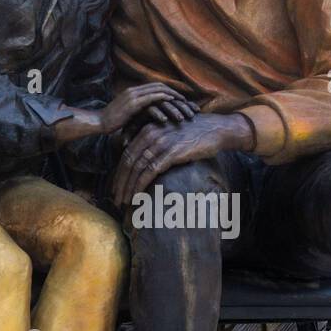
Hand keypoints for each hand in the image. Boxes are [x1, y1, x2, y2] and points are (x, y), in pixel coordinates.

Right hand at [100, 84, 196, 132]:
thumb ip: (141, 111)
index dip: (173, 94)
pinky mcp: (133, 103)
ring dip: (173, 101)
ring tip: (184, 111)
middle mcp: (136, 90)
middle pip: (162, 88)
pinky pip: (152, 101)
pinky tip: (169, 115)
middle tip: (189, 105)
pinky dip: (162, 105)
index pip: (159, 88)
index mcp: (136, 91)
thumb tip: (153, 114)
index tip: (184, 103)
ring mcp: (135, 95)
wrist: (98, 122)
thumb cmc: (113, 121)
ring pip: (160, 93)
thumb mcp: (130, 114)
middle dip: (177, 96)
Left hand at [112, 113, 253, 207]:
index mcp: (147, 130)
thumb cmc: (195, 134)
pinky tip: (136, 196)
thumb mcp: (170, 135)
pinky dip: (140, 185)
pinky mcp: (171, 153)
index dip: (119, 172)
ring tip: (123, 201)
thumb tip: (145, 164)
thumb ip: (156, 145)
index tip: (116, 187)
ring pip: (137, 168)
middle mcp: (151, 134)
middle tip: (115, 198)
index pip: (127, 154)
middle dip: (120, 182)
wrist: (215, 129)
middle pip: (128, 162)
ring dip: (128, 187)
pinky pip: (150, 171)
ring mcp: (160, 143)